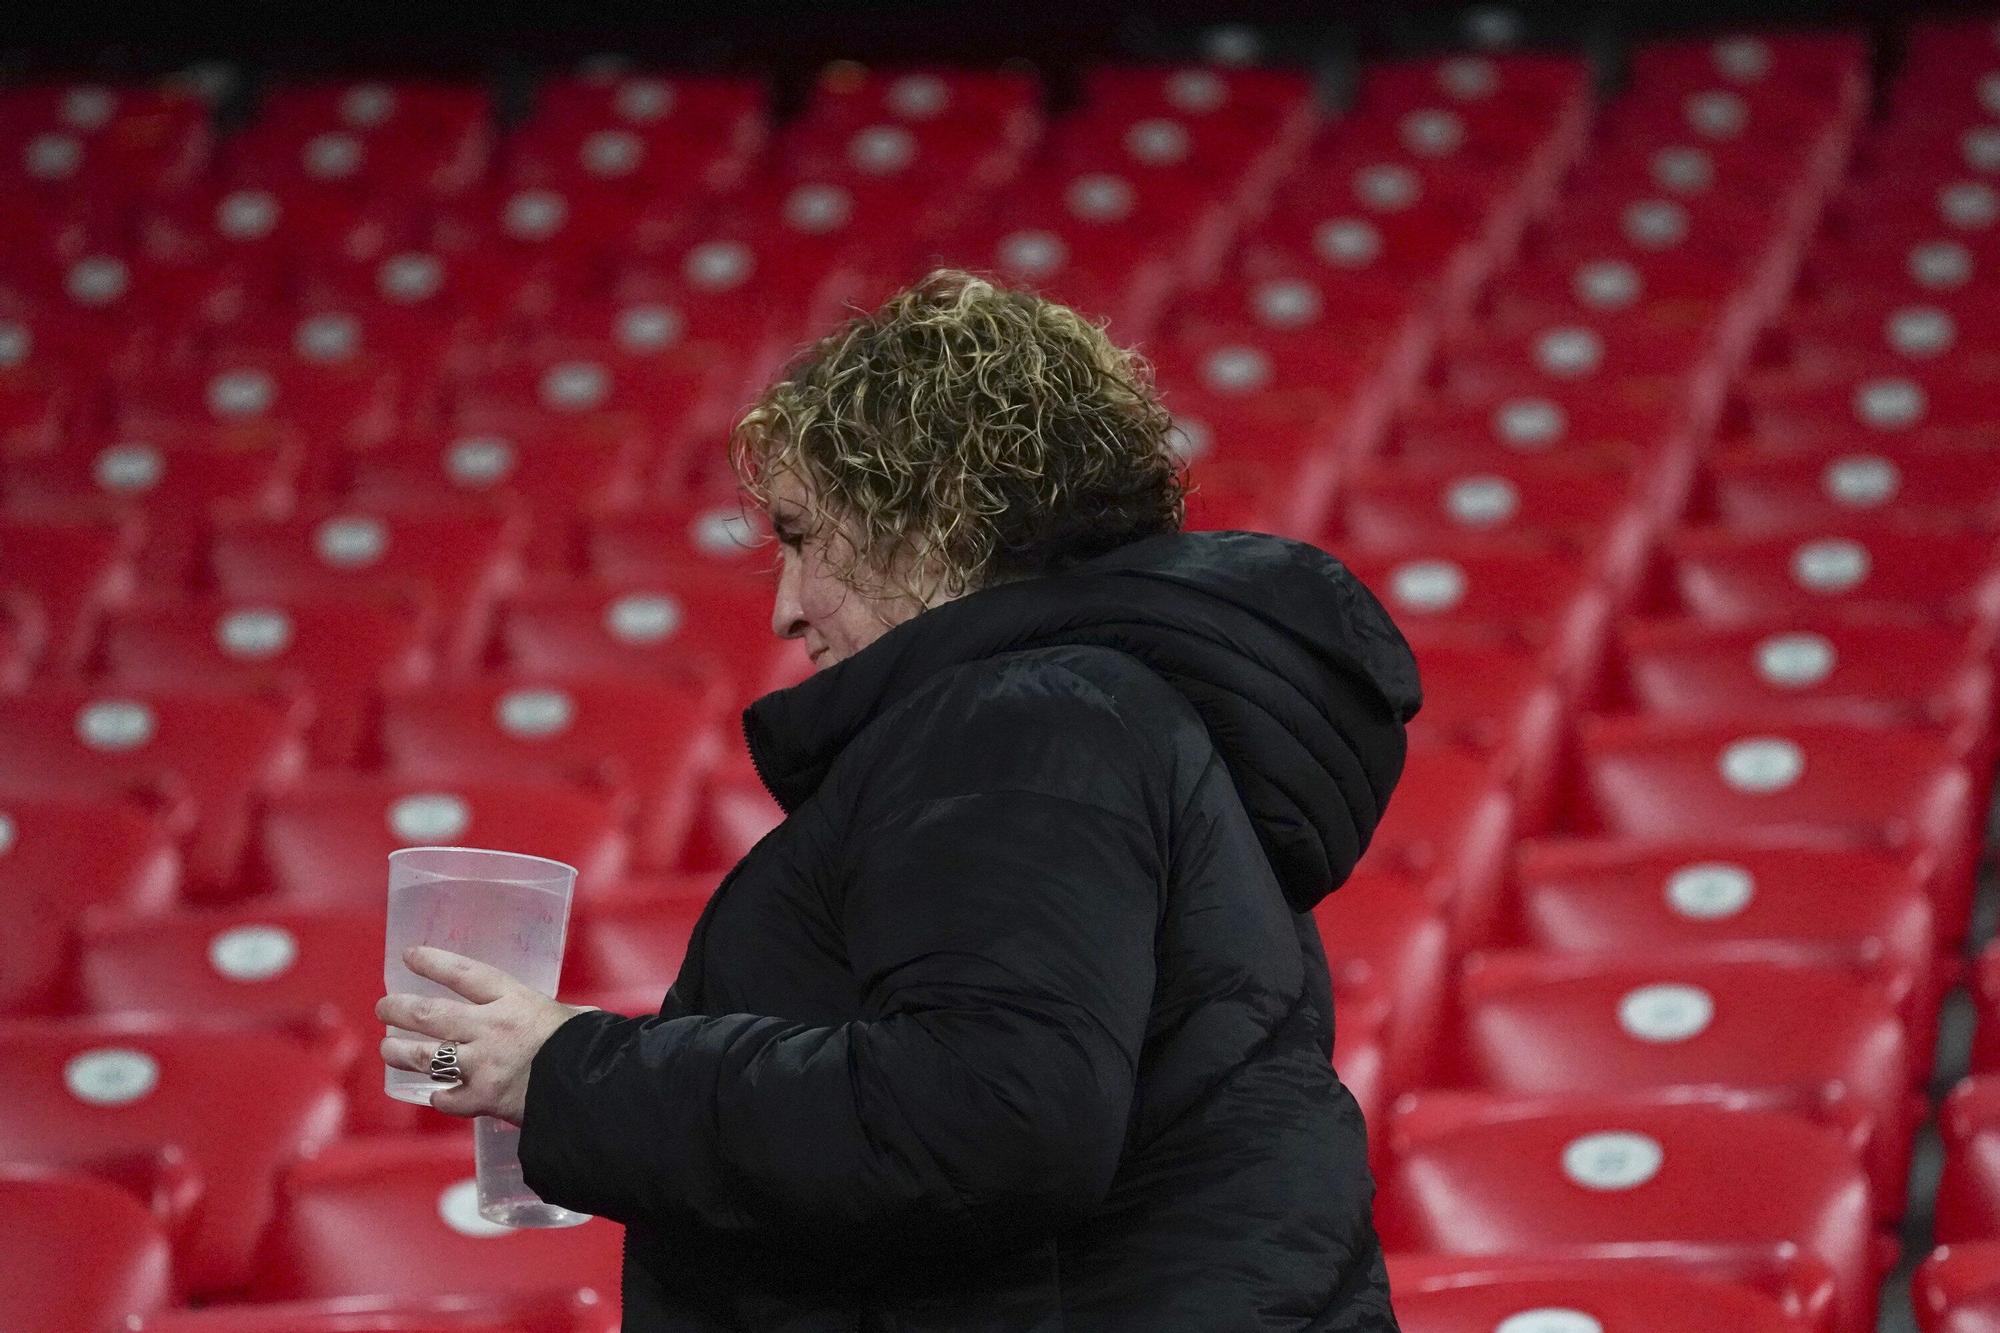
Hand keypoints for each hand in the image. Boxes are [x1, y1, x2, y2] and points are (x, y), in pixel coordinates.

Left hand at [377, 945, 598, 1125]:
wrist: (594, 1087)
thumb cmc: (590, 1045)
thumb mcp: (573, 1015)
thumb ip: (555, 1016)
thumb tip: (575, 1017)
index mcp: (513, 1000)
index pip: (463, 973)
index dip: (433, 963)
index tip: (409, 956)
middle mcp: (490, 1028)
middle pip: (430, 1014)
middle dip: (400, 1009)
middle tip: (384, 1007)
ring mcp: (482, 1064)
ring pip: (426, 1056)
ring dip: (400, 1052)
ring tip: (388, 1049)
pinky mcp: (483, 1099)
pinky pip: (448, 1099)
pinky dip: (440, 1098)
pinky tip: (436, 1096)